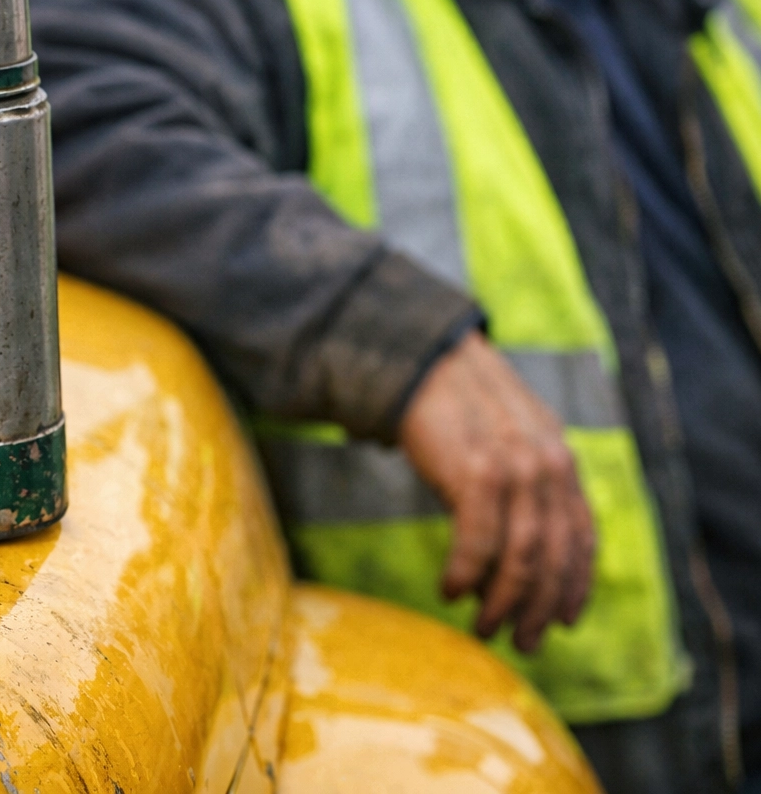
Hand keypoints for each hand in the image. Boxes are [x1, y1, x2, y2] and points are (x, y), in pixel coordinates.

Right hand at [397, 331, 595, 651]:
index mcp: (560, 460)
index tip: (564, 621)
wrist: (422, 362)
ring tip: (483, 627)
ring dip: (503, 601)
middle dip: (540, 608)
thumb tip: (518, 553)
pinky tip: (451, 589)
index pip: (582, 536)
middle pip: (554, 556)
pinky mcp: (476, 471)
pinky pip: (478, 540)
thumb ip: (526, 484)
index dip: (575, 585)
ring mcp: (515, 468)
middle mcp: (548, 466)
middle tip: (523, 642)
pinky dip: (466, 572)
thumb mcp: (511, 441)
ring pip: (521, 556)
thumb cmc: (458, 407)